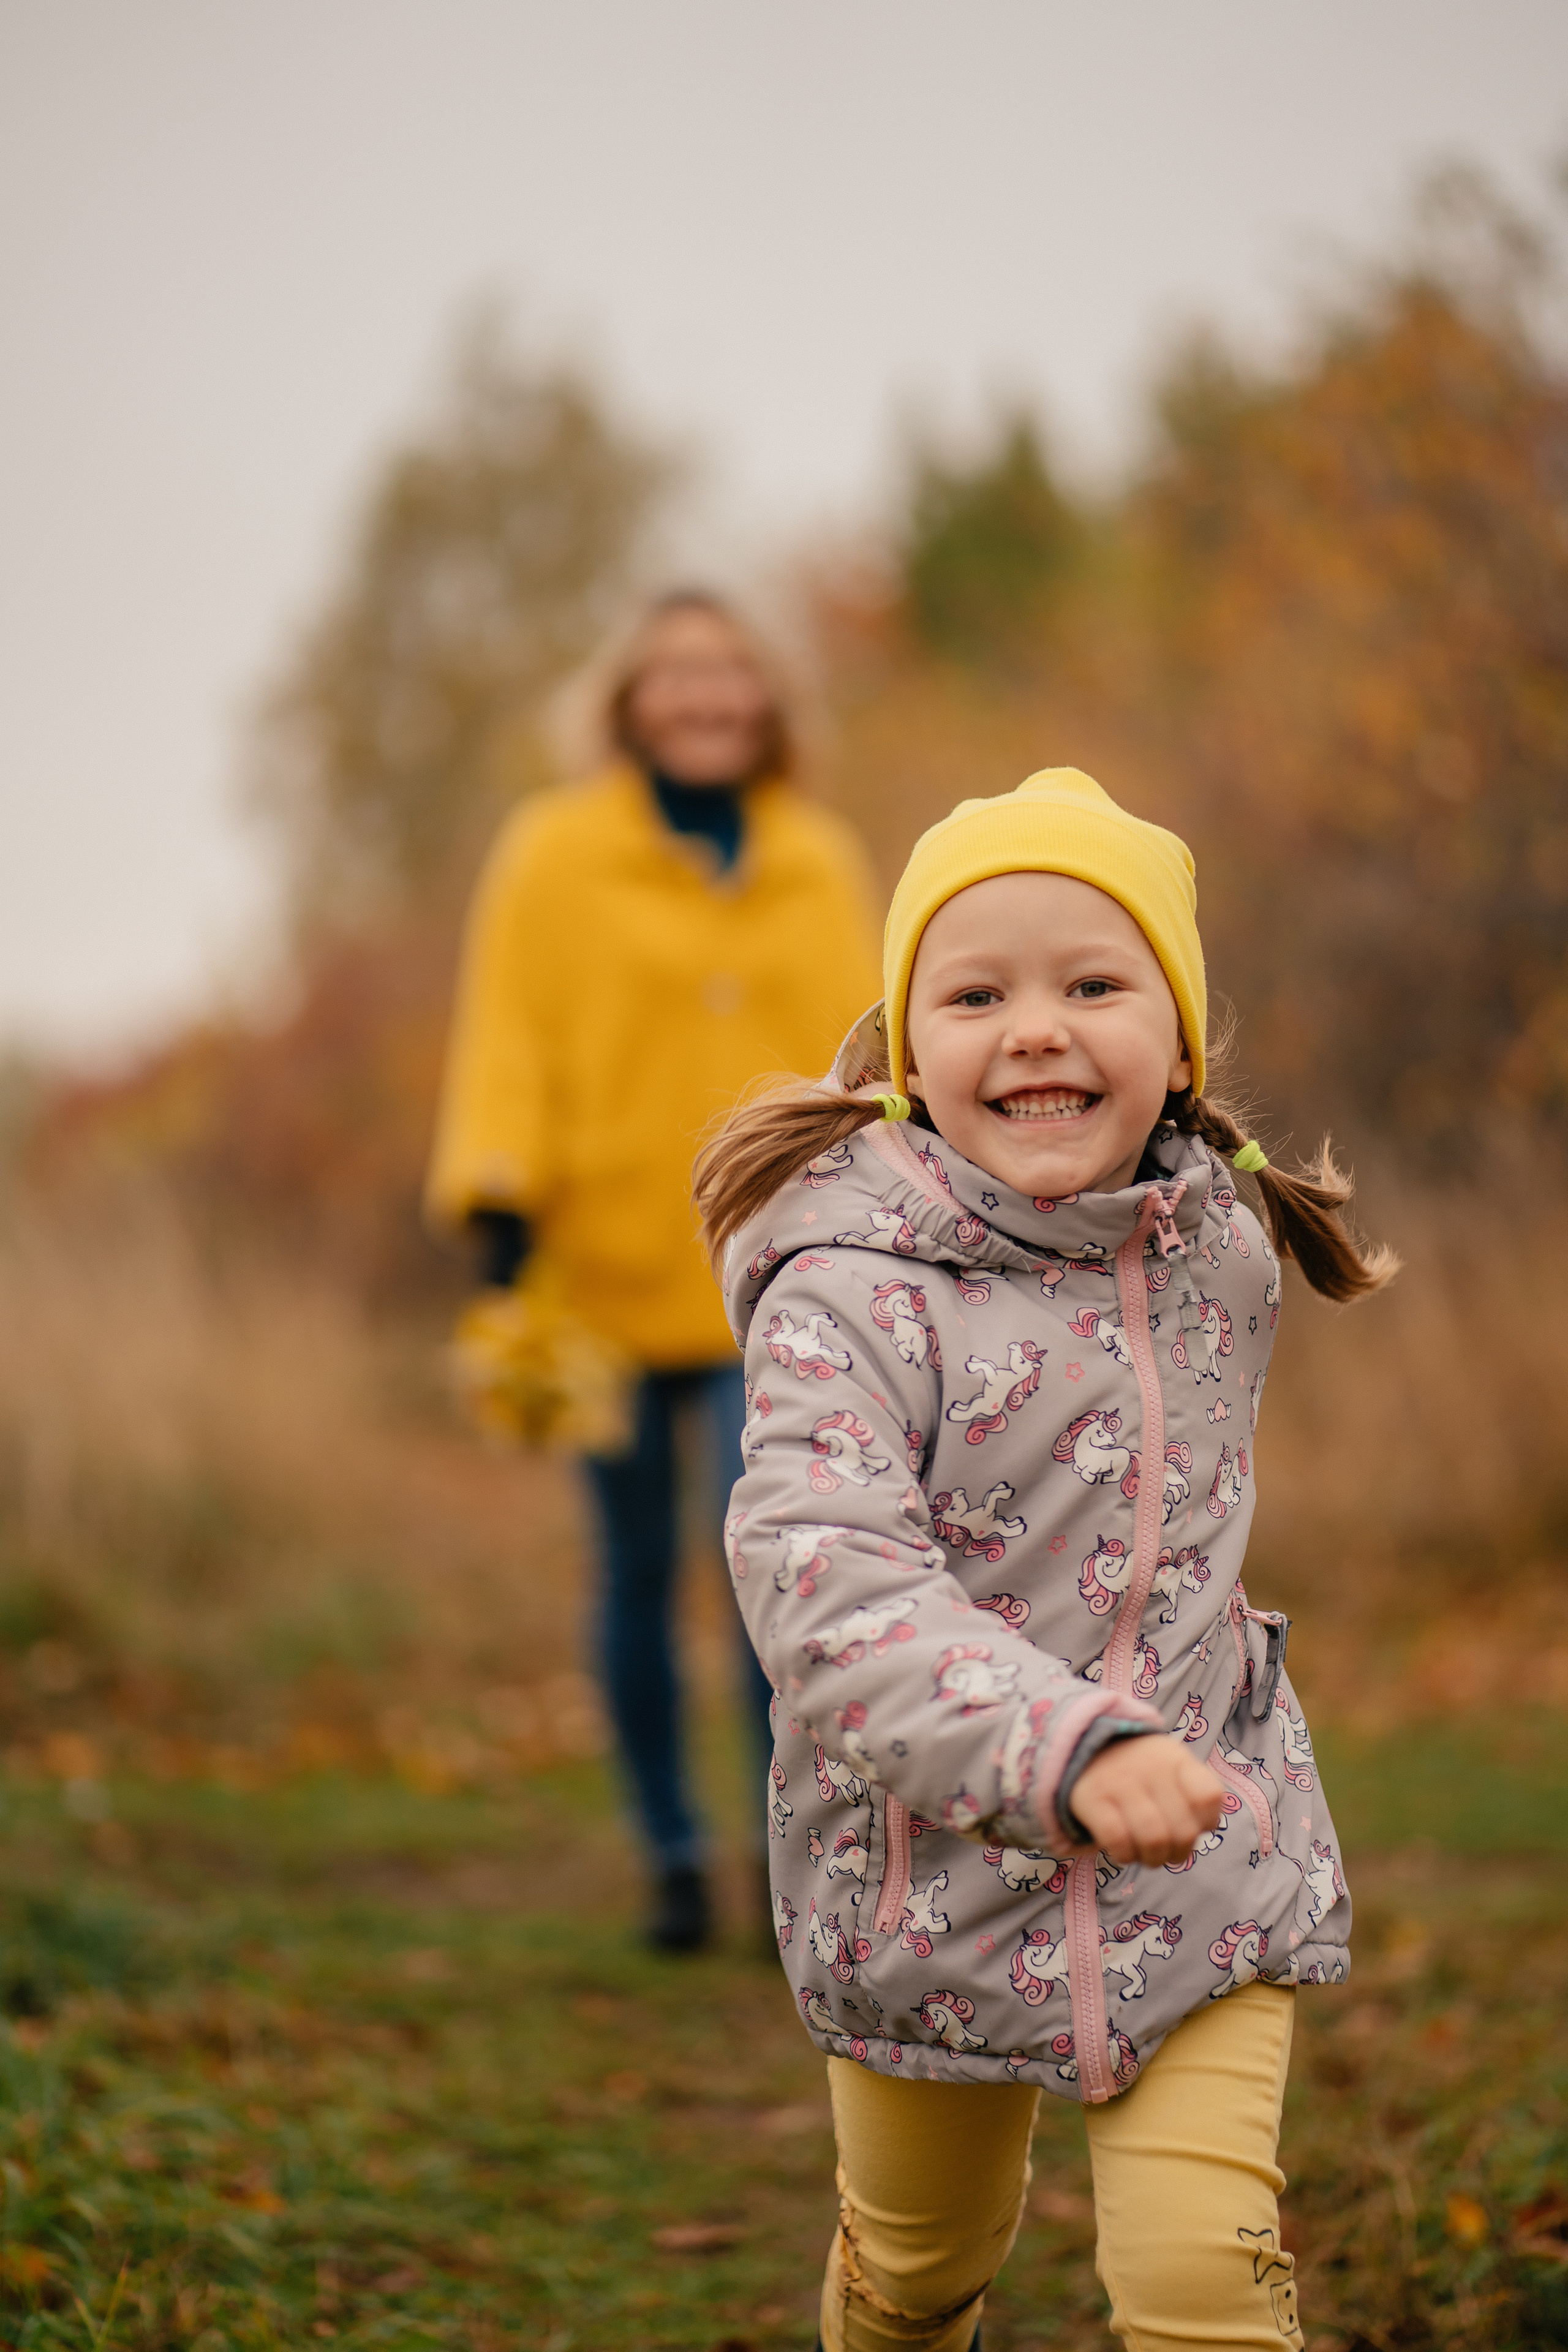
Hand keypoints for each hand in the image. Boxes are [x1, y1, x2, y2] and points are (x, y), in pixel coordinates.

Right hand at [1071, 1735, 1224, 1866]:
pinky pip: (1118, 1840)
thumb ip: (1193, 1794)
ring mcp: (1120, 1782)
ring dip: (1154, 1859)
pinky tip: (1125, 1852)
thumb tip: (1206, 1828)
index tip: (1196, 1826)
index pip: (1208, 1796)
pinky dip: (1126, 1855)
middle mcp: (1151, 1768)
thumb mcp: (1172, 1766)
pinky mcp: (1091, 1798)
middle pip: (1183, 1830)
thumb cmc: (1140, 1769)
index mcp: (1175, 1759)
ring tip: (1149, 1856)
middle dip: (1179, 1853)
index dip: (1208, 1822)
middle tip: (1169, 1852)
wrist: (1086, 1746)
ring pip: (1154, 1838)